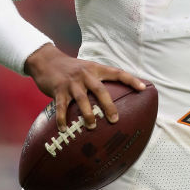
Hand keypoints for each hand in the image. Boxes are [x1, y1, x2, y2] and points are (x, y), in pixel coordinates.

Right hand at [24, 44, 145, 131]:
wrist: (46, 60)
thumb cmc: (71, 69)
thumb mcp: (87, 69)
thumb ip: (98, 80)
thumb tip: (113, 98)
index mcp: (96, 69)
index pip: (117, 73)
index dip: (131, 80)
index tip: (143, 88)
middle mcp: (85, 74)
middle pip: (100, 90)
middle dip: (108, 105)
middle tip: (115, 119)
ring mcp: (71, 82)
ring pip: (82, 99)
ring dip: (88, 114)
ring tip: (92, 126)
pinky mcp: (58, 89)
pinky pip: (61, 106)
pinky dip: (63, 118)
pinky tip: (64, 129)